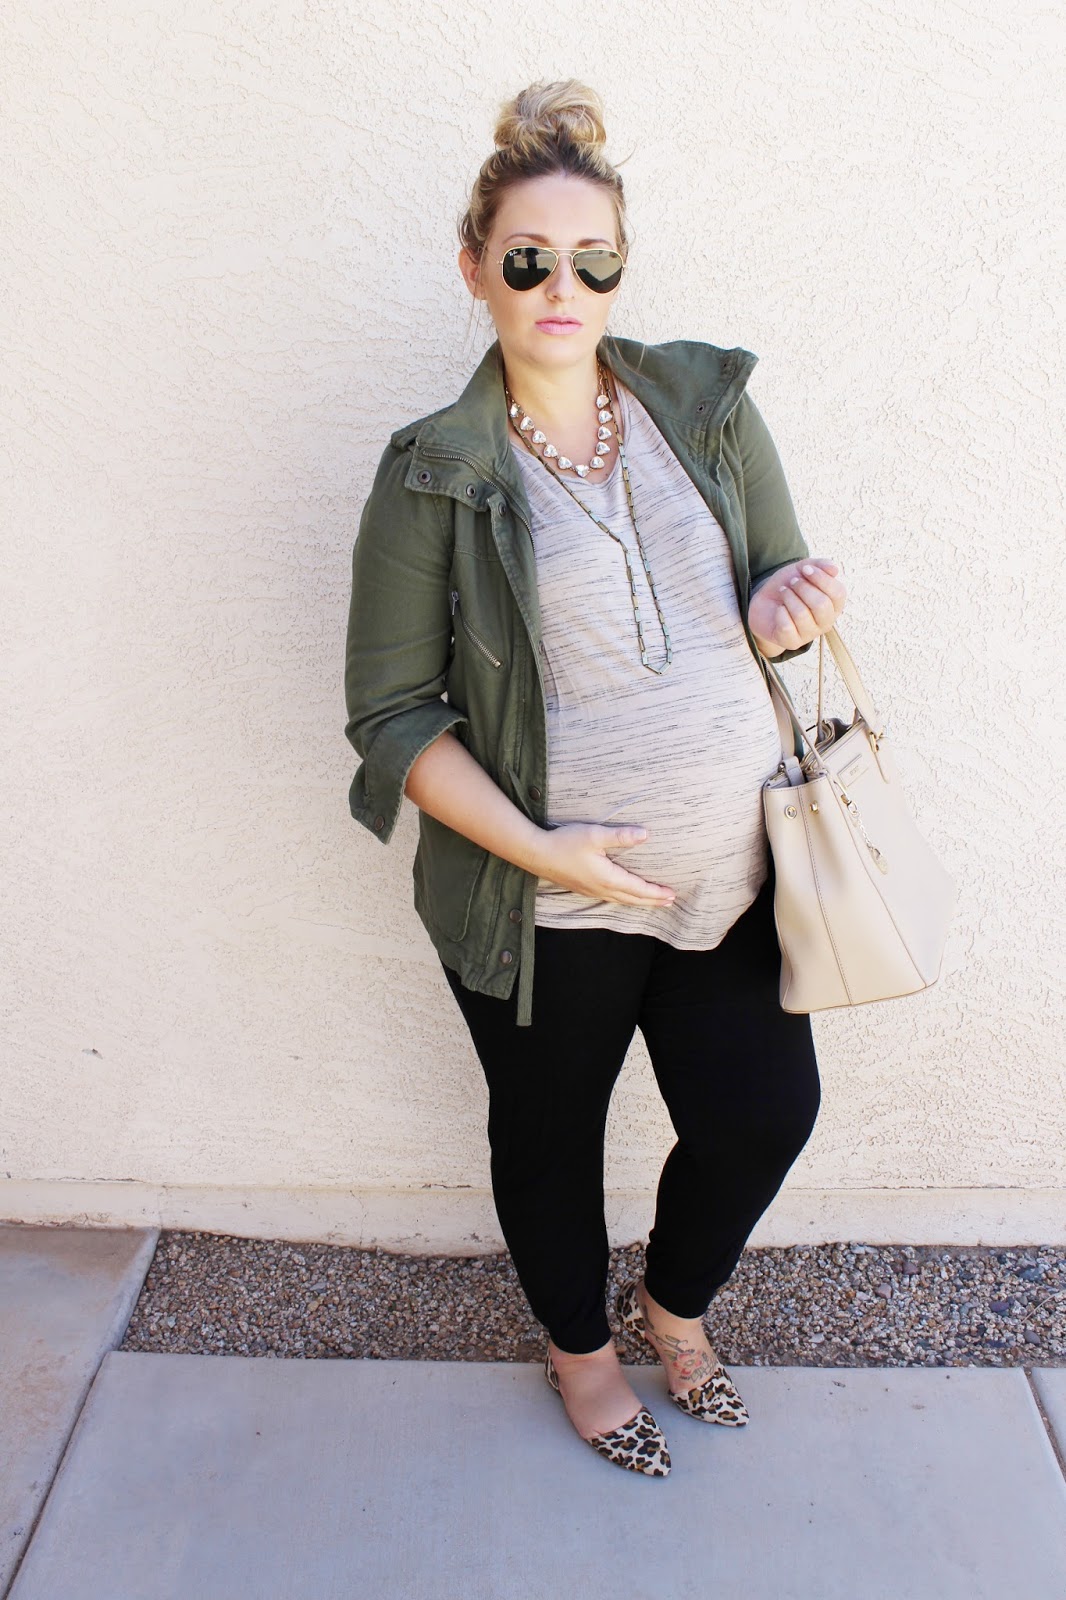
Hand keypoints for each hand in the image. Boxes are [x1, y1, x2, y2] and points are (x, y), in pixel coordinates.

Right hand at [530, 822, 676, 906]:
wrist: (536, 853)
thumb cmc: (564, 842)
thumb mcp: (595, 835)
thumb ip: (621, 836)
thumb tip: (646, 835)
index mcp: (608, 878)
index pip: (639, 889)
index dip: (656, 892)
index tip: (672, 893)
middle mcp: (601, 889)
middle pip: (633, 899)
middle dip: (652, 901)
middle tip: (670, 902)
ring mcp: (591, 890)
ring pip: (621, 900)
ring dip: (639, 902)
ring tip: (652, 902)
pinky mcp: (582, 888)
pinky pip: (610, 898)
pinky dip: (624, 899)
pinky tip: (623, 896)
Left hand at [748, 558, 846, 658]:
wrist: (765, 603)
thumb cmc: (789, 586)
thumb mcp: (803, 569)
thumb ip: (820, 565)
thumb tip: (834, 569)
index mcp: (834, 605)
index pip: (838, 593)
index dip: (821, 578)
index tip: (805, 569)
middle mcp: (826, 622)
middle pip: (821, 604)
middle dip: (803, 588)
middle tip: (792, 582)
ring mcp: (810, 634)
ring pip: (802, 614)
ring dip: (789, 598)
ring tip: (784, 592)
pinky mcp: (792, 642)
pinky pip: (786, 626)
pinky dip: (780, 612)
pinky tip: (779, 609)